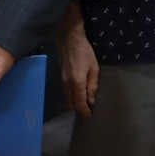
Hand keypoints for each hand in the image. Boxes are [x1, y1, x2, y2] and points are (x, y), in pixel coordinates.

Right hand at [58, 1, 99, 117]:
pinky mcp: (61, 77)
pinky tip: (77, 93)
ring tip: (84, 103)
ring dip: (74, 103)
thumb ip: (92, 85)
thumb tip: (91, 100)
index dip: (84, 111)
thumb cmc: (85, 52)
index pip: (79, 103)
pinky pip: (65, 91)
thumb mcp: (94, 68)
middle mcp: (67, 84)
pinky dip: (71, 96)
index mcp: (77, 83)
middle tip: (87, 110)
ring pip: (67, 98)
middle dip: (78, 109)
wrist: (69, 40)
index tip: (89, 116)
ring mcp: (62, 81)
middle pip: (71, 103)